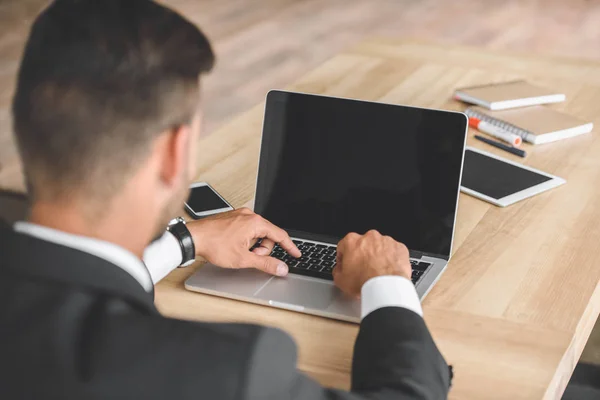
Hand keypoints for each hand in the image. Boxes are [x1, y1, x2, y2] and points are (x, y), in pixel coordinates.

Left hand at [186, 208, 300, 275]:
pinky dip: (246, 240)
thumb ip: (266, 264)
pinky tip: (235, 246)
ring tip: (240, 252)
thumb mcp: (244, 258)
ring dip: (253, 245)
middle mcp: (249, 215)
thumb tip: (281, 267)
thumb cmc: (214, 245)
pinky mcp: (233, 217)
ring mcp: (240, 215)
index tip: (296, 253)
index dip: (290, 247)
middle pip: (268, 235)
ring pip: (257, 233)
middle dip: (263, 249)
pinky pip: (247, 229)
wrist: (193, 238)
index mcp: (255, 222)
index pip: (280, 235)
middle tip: (251, 257)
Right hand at [333, 230, 410, 296]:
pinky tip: (388, 271)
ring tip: (377, 272)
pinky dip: (391, 259)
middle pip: (363, 245)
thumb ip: (337, 271)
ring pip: (380, 247)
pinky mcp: (400, 247)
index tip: (346, 265)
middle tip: (363, 270)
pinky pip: (394, 252)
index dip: (344, 258)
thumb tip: (339, 271)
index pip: (344, 246)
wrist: (386, 286)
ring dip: (378, 256)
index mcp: (352, 241)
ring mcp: (386, 241)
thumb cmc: (365, 281)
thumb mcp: (341, 280)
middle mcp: (369, 237)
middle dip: (363, 255)